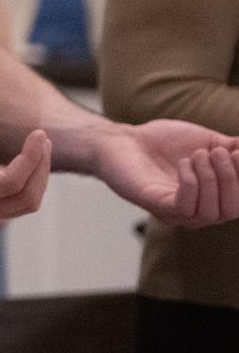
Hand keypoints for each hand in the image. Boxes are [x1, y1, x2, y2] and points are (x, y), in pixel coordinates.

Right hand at [0, 125, 48, 226]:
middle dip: (40, 167)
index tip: (37, 133)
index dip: (31, 158)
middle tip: (42, 138)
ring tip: (39, 147)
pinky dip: (28, 182)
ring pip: (25, 204)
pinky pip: (16, 203)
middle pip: (26, 199)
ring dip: (38, 176)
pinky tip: (24, 160)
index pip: (10, 183)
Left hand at [89, 121, 238, 227]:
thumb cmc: (165, 142)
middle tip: (219, 153)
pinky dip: (191, 185)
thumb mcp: (209, 142)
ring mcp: (176, 212)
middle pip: (230, 211)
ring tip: (199, 155)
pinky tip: (184, 165)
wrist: (124, 139)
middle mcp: (198, 211)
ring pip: (209, 213)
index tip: (237, 152)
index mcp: (213, 198)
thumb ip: (233, 148)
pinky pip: (183, 208)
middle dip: (231, 180)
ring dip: (210, 180)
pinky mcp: (155, 205)